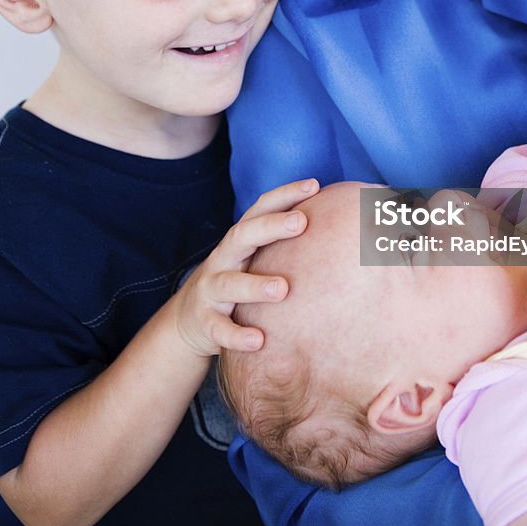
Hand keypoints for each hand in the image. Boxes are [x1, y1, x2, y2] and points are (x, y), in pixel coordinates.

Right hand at [169, 178, 318, 356]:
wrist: (189, 320)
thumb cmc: (236, 282)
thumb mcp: (253, 259)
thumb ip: (283, 244)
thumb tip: (337, 225)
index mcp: (240, 241)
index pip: (259, 210)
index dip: (285, 195)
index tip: (314, 185)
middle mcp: (223, 259)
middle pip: (242, 236)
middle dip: (271, 226)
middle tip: (302, 222)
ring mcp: (210, 291)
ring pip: (228, 284)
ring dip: (255, 285)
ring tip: (282, 289)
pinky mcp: (204, 322)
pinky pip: (218, 329)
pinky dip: (236, 335)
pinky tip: (258, 340)